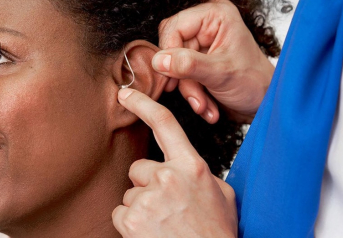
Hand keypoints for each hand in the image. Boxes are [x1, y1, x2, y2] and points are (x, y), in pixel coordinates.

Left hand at [112, 88, 237, 237]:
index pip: (165, 124)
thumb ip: (200, 173)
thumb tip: (188, 167)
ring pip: (130, 193)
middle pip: (139, 167)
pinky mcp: (131, 221)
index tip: (126, 94)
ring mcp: (147, 199)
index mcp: (191, 166)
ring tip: (162, 223)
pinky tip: (151, 231)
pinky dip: (131, 223)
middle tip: (165, 205)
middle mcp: (168, 177)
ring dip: (141, 206)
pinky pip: (120, 213)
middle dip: (147, 183)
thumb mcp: (222, 194)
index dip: (143, 103)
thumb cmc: (216, 232)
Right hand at [154, 0, 273, 123]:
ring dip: (188, 90)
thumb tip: (160, 61)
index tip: (172, 76)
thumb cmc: (255, 83)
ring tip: (203, 105)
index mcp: (216, 16)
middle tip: (194, 95)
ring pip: (175, 65)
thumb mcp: (220, 74)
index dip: (170, 53)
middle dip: (182, 77)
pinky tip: (206, 105)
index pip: (174, 27)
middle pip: (172, 47)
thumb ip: (189, 65)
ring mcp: (203, 44)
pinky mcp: (200, 61)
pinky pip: (182, 76)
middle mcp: (208, 26)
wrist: (265, 103)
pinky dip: (192, 93)